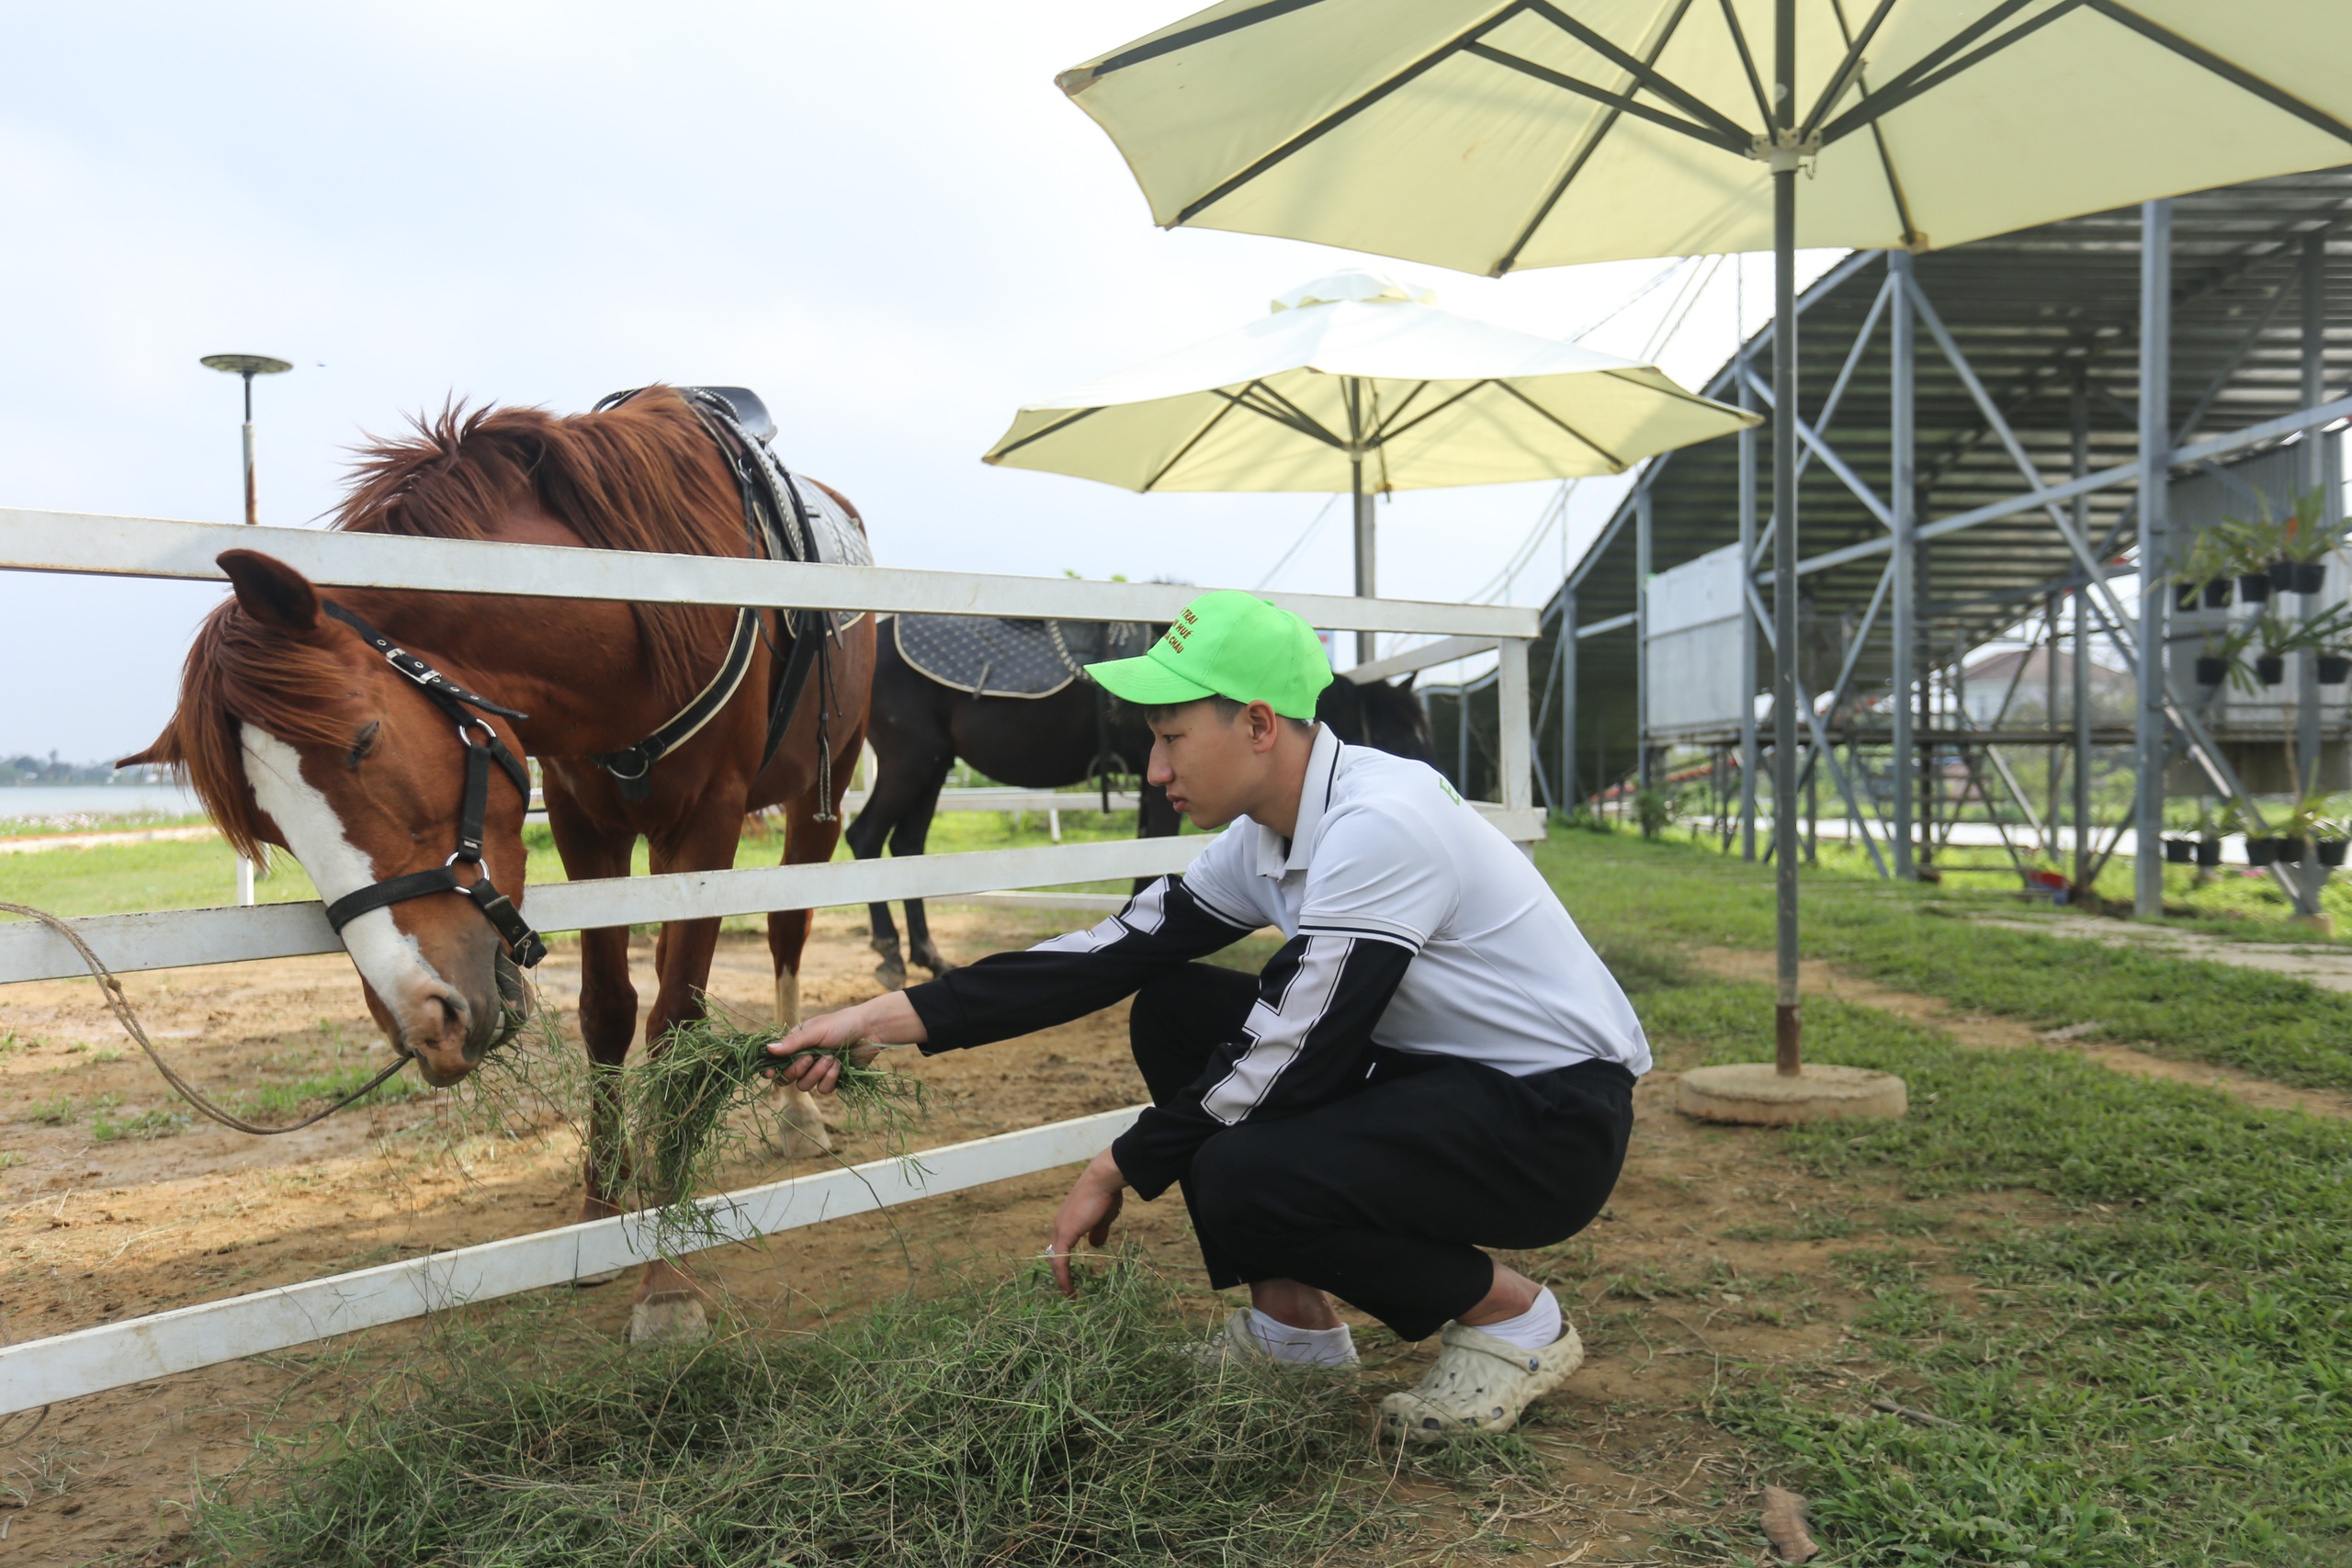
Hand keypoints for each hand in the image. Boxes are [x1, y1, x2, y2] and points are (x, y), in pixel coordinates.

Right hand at [764, 991, 924, 1093]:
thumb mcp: (815, 1031)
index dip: (771, 1069)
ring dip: (817, 1073)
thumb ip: (793, 1043)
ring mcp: (818, 1071)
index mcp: (796, 1045)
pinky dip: (830, 1078)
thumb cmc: (841, 1024)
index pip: (776, 1062)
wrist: (870, 1030)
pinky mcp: (833, 1080)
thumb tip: (768, 1049)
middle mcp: (804, 1059)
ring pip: (805, 1086)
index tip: (770, 1072)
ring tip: (831, 1058)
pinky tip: (839, 1065)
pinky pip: (824, 1089)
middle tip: (809, 1058)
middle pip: (787, 1078)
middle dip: (797, 1070)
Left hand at [1046, 1149, 1126, 1296]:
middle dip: (1060, 1274)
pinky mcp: (1066, 1233)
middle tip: (1068, 1289)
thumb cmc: (1105, 1195)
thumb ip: (1098, 1232)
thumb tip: (1096, 1245)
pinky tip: (1069, 1289)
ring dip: (1061, 1279)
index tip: (1071, 1278)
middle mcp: (1060, 1226)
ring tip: (1069, 1294)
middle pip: (1055, 1256)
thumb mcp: (1103, 1218)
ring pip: (1056, 1260)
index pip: (1061, 1248)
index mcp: (1068, 1222)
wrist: (1103, 1180)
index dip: (1064, 1264)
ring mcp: (1061, 1229)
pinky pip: (1061, 1261)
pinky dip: (1063, 1277)